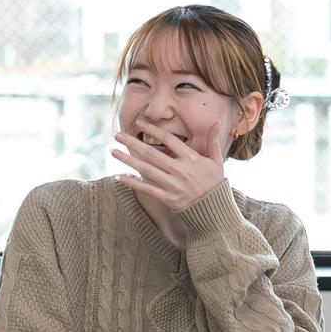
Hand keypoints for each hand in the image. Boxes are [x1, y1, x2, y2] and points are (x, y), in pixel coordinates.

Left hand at [110, 126, 224, 212]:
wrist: (215, 209)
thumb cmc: (214, 183)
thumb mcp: (216, 161)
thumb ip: (213, 141)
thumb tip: (217, 122)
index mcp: (191, 158)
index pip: (168, 140)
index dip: (153, 130)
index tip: (140, 123)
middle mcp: (180, 170)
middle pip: (151, 153)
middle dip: (132, 143)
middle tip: (117, 135)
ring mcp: (172, 184)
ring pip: (146, 169)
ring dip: (128, 160)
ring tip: (113, 151)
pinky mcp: (167, 198)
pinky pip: (147, 189)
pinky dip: (133, 182)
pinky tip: (119, 176)